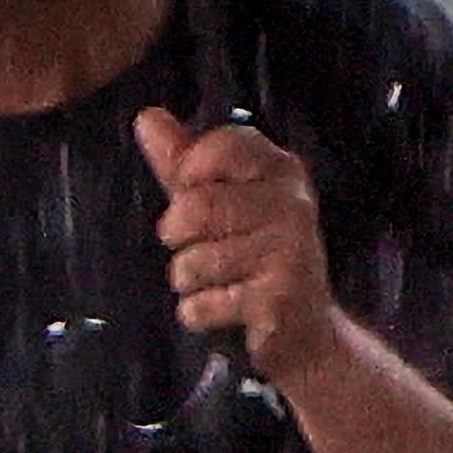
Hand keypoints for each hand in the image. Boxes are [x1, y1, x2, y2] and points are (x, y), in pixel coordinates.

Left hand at [136, 107, 336, 387]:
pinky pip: (202, 304)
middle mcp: (293, 204)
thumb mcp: (220, 204)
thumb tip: (146, 117)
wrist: (306, 334)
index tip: (193, 193)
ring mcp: (290, 252)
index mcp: (281, 170)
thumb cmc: (255, 261)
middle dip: (178, 237)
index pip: (220, 146)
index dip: (189, 173)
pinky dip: (199, 314)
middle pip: (195, 207)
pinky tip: (227, 313)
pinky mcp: (279, 299)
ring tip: (219, 284)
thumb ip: (183, 164)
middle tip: (198, 249)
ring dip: (189, 281)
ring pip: (193, 261)